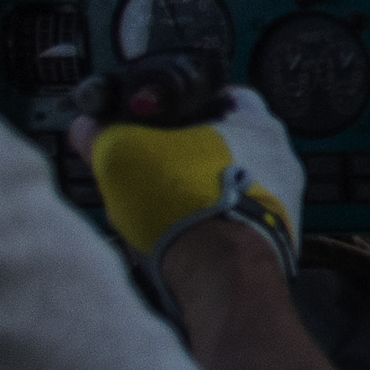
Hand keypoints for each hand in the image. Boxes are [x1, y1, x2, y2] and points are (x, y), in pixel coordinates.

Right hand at [77, 87, 306, 302]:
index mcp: (255, 118)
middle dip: (180, 159)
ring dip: (192, 195)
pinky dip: (208, 226)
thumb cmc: (185, 203)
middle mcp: (279, 155)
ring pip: (225, 186)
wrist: (222, 274)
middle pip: (218, 145)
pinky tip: (180, 236)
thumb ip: (102, 133)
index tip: (150, 126)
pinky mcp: (275, 238)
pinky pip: (234, 221)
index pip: (213, 95)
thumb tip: (87, 127)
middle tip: (148, 172)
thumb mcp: (122, 154)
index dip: (175, 110)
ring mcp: (283, 200)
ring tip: (157, 210)